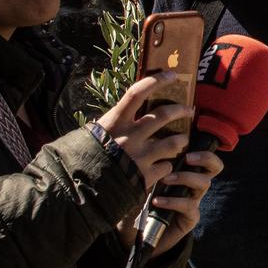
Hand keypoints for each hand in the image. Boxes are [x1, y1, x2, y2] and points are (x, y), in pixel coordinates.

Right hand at [95, 73, 193, 238]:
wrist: (78, 192)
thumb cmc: (82, 160)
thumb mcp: (92, 135)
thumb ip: (111, 123)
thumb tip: (124, 109)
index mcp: (114, 122)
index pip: (136, 93)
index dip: (156, 81)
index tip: (172, 75)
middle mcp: (129, 136)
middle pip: (163, 115)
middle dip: (180, 110)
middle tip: (189, 110)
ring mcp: (139, 156)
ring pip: (174, 142)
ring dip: (181, 140)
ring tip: (182, 140)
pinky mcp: (146, 176)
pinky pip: (168, 166)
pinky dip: (169, 166)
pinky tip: (165, 167)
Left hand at [137, 149, 222, 249]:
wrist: (138, 234)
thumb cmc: (140, 202)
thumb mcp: (143, 181)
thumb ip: (149, 166)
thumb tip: (147, 146)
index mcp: (185, 172)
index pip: (203, 156)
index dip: (202, 149)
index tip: (186, 142)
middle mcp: (193, 185)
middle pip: (215, 167)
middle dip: (205, 158)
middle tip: (187, 158)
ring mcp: (193, 200)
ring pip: (204, 183)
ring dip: (185, 177)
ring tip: (165, 180)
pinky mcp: (190, 217)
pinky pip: (189, 205)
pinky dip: (173, 201)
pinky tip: (157, 202)